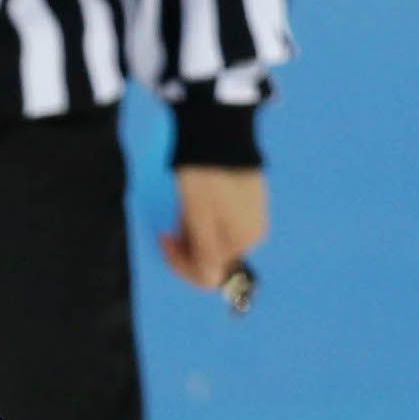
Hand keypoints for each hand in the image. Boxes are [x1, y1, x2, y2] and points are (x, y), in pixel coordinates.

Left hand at [160, 167, 267, 293]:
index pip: (208, 273)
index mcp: (244, 240)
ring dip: (193, 230)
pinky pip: (219, 220)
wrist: (217, 137)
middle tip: (174, 220)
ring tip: (186, 205)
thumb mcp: (198, 221)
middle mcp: (254, 231)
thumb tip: (212, 282)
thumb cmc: (204, 181)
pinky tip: (195, 199)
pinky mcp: (247, 200)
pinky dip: (202, 216)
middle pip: (211, 256)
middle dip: (187, 244)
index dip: (180, 263)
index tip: (165, 240)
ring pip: (212, 238)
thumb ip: (205, 255)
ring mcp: (253, 215)